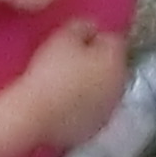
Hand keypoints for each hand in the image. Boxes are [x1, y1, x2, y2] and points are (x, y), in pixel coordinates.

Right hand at [8, 19, 130, 151]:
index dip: (94, 37)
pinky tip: (65, 104)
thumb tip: (92, 27)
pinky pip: (92, 111)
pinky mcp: (94, 129)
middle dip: (96, 62)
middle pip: (110, 67)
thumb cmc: (50, 70)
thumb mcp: (63, 37)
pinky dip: (84, 106)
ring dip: (92, 85)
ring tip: (66, 84)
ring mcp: (108, 111)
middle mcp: (120, 86)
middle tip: (70, 60)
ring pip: (103, 90)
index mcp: (115, 61)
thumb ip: (82, 26)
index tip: (76, 39)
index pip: (112, 40)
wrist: (35, 114)